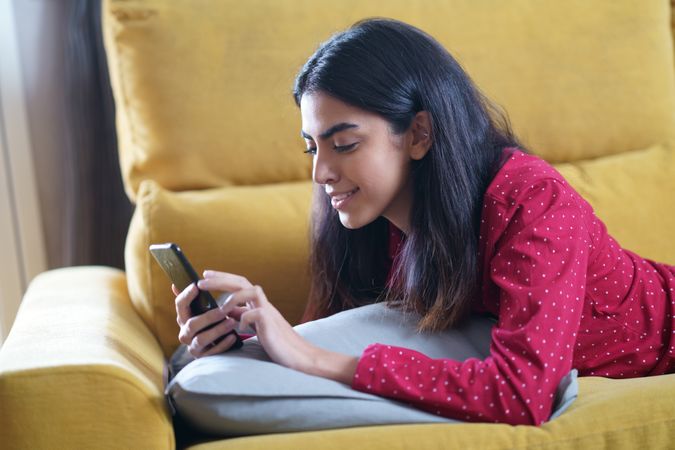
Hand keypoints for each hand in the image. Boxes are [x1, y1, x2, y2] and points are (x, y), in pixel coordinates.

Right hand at [173, 282, 245, 357]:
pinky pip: (212, 352)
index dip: (186, 295)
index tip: (197, 286)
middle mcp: (185, 333)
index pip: (180, 305)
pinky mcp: (203, 358)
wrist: (217, 345)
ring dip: (217, 330)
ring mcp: (193, 347)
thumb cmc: (210, 322)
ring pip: (201, 339)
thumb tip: (175, 284)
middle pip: (191, 324)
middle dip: (208, 316)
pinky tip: (233, 337)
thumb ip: (192, 298)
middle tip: (224, 310)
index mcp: (183, 318)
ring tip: (232, 322)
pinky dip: (223, 344)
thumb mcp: (201, 310)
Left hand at [196, 270, 317, 371]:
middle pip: (242, 282)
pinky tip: (239, 329)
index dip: (221, 278)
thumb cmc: (278, 343)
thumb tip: (227, 310)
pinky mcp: (271, 324)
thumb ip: (243, 316)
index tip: (204, 275)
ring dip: (233, 297)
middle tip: (201, 280)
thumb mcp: (256, 327)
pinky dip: (245, 318)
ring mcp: (268, 312)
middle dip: (221, 279)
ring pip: (252, 291)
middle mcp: (263, 304)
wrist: (299, 356)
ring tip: (220, 308)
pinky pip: (256, 313)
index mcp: (258, 304)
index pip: (238, 284)